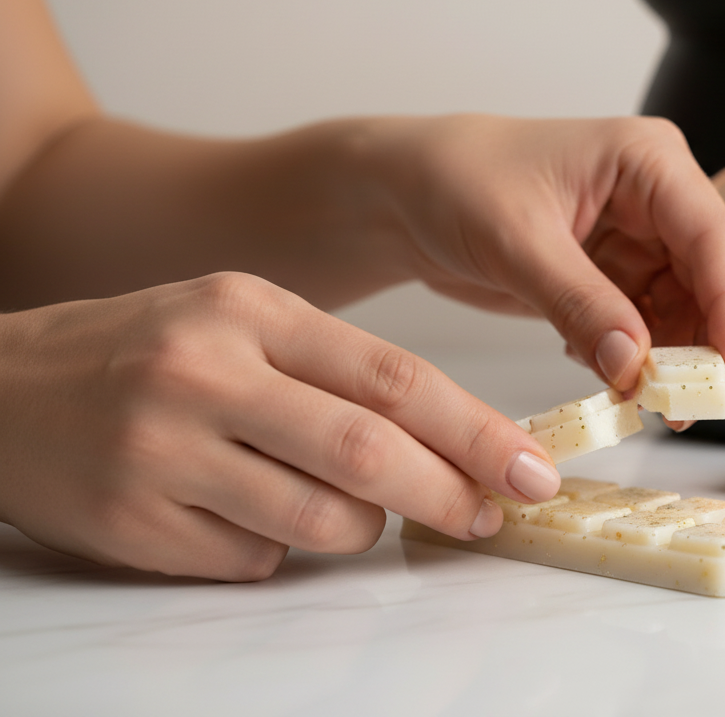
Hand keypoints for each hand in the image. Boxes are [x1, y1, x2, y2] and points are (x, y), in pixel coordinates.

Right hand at [0, 272, 560, 579]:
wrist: (0, 388)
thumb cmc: (142, 349)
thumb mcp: (238, 318)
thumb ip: (334, 369)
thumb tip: (448, 441)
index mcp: (248, 309)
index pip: (393, 376)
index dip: (475, 429)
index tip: (528, 465)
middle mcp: (205, 373)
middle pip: (367, 451)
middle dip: (450, 491)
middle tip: (490, 514)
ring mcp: (162, 452)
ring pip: (320, 519)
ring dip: (364, 527)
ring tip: (354, 509)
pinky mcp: (131, 523)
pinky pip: (255, 559)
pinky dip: (281, 548)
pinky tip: (250, 514)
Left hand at [362, 114, 724, 396]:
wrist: (408, 197)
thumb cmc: (455, 181)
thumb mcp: (515, 241)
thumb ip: (580, 303)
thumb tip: (636, 363)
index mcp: (648, 159)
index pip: (714, 238)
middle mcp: (658, 197)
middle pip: (721, 277)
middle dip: (712, 342)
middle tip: (690, 404)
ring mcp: (642, 240)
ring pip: (693, 312)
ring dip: (676, 360)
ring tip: (641, 400)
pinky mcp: (619, 277)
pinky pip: (653, 329)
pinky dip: (638, 359)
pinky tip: (602, 367)